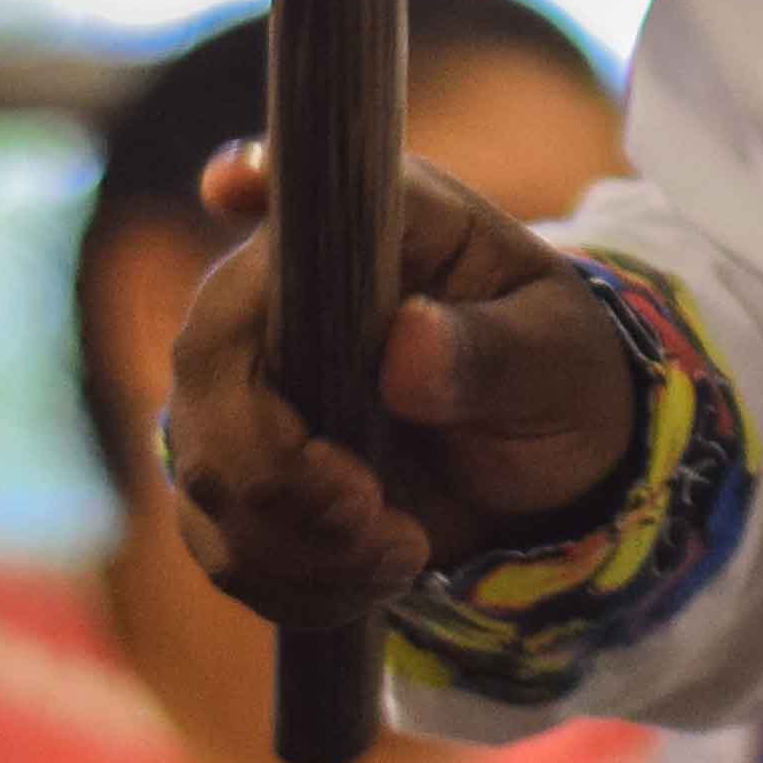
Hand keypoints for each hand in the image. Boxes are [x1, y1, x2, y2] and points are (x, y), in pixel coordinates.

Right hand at [162, 144, 639, 626]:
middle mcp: (289, 292)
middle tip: (370, 513)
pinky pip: (220, 542)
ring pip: (203, 468)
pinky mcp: (244, 472)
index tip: (234, 183)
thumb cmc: (559, 379)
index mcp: (377, 228)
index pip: (292, 190)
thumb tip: (408, 344)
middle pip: (207, 363)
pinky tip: (369, 578)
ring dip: (293, 543)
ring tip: (401, 553)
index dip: (248, 180)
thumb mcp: (559, 362)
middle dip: (271, 467)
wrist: (550, 474)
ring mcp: (252, 385)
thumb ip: (493, 352)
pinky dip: (291, 582)